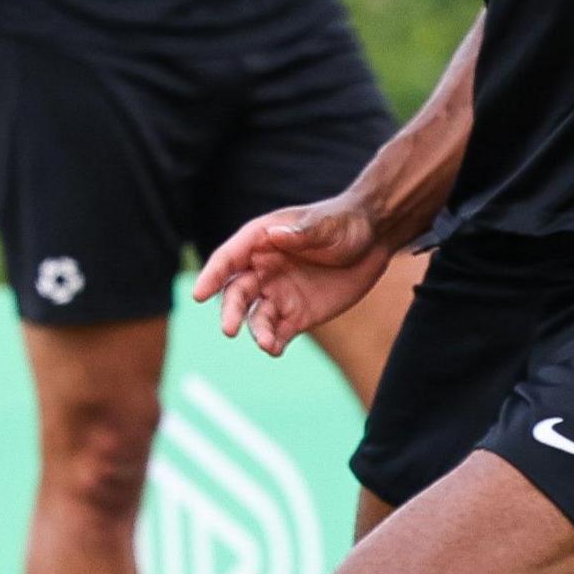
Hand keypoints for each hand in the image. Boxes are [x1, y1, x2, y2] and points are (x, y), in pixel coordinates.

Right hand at [192, 198, 393, 356]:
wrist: (374, 240)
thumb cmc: (344, 223)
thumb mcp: (327, 225)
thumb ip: (302, 232)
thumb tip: (274, 236)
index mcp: (259, 242)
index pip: (228, 260)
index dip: (212, 276)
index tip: (199, 294)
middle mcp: (261, 270)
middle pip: (236, 293)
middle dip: (230, 311)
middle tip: (229, 329)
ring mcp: (278, 294)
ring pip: (256, 317)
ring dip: (256, 331)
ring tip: (267, 344)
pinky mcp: (296, 315)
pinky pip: (279, 332)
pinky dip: (274, 343)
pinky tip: (275, 350)